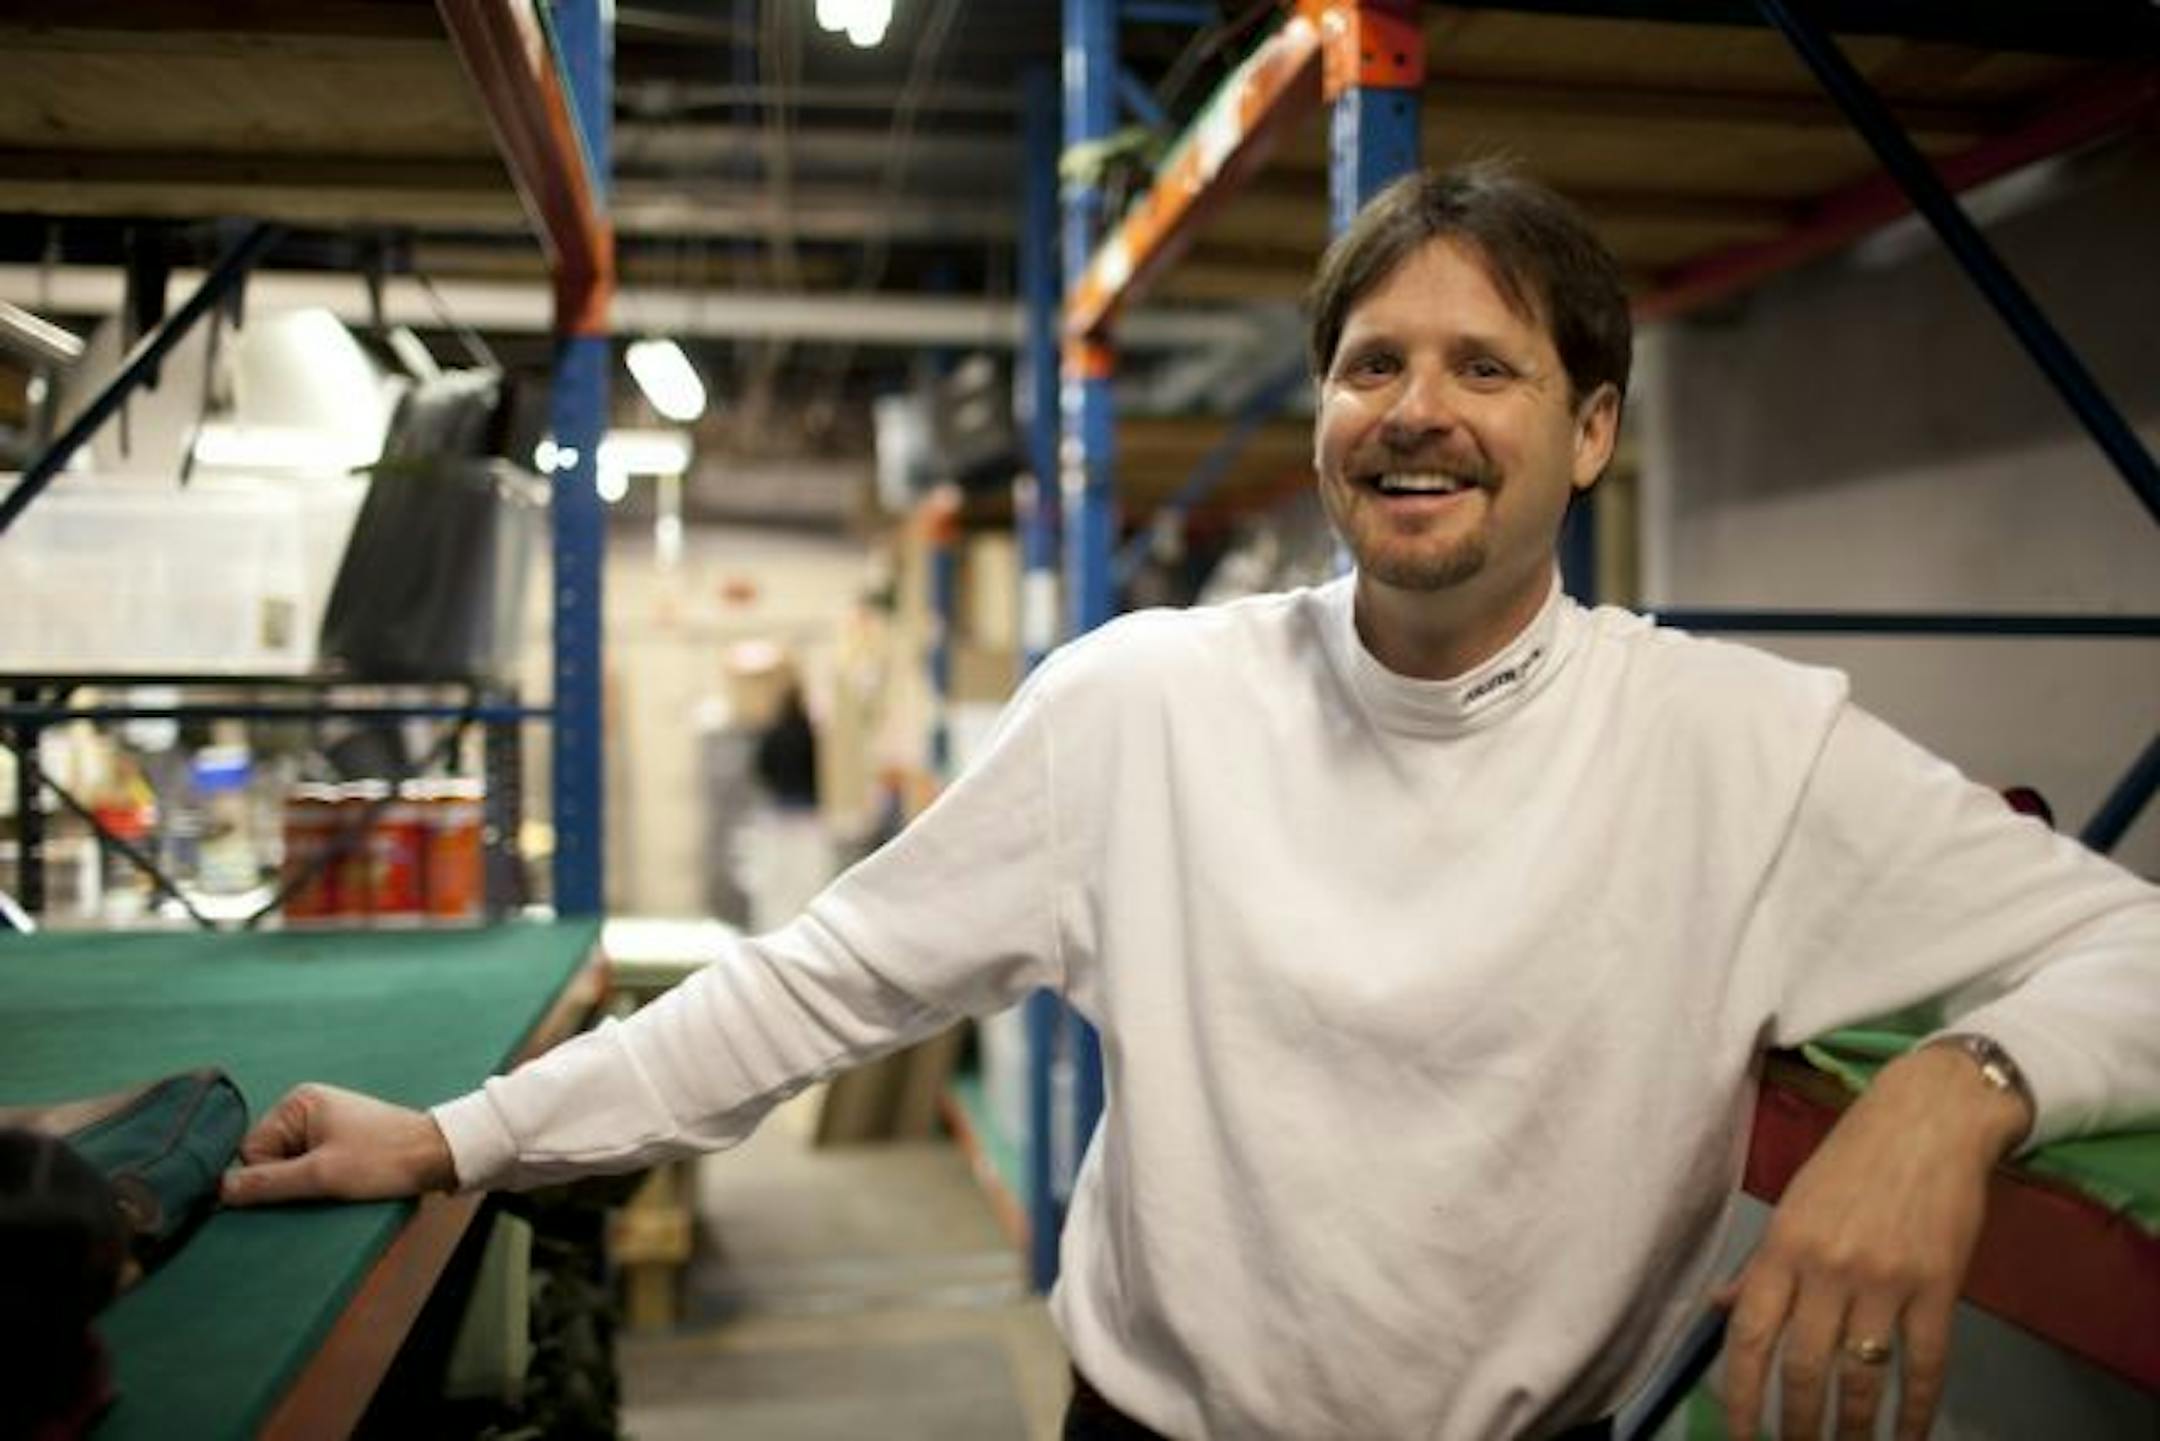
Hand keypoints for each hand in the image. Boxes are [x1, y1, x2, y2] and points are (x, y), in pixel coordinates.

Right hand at [220, 1083, 457, 1205]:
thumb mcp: (321, 1175)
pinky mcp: (338, 1141)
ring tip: (338, 1185)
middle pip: (268, 1159)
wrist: (438, 1156)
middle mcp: (306, 1108)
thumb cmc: (385, 1159)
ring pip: (289, 1168)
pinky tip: (341, 1185)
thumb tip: (218, 1189)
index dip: (267, 1178)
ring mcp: (323, 1124)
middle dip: (287, 1182)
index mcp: (297, 1103)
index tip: (300, 1187)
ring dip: (305, 1185)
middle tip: (322, 1188)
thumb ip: (267, 1183)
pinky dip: (318, 1182)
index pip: (251, 1150)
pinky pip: (309, 1168)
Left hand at [1719, 1045, 2030, 1439]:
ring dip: (1851, 1427)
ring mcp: (1884, 1280)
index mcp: (1782, 1246)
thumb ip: (1761, 1264)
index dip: (1739, 1394)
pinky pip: (1925, 1364)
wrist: (1929, 1119)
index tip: (1738, 1436)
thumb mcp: (1794, 1203)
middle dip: (1795, 1424)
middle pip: (1802, 1366)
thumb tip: (1720, 1308)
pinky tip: (1908, 1436)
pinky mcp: (1938, 1287)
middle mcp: (1826, 1268)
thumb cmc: (1853, 1159)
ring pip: (1860, 1375)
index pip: (1747, 1334)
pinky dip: (1916, 1410)